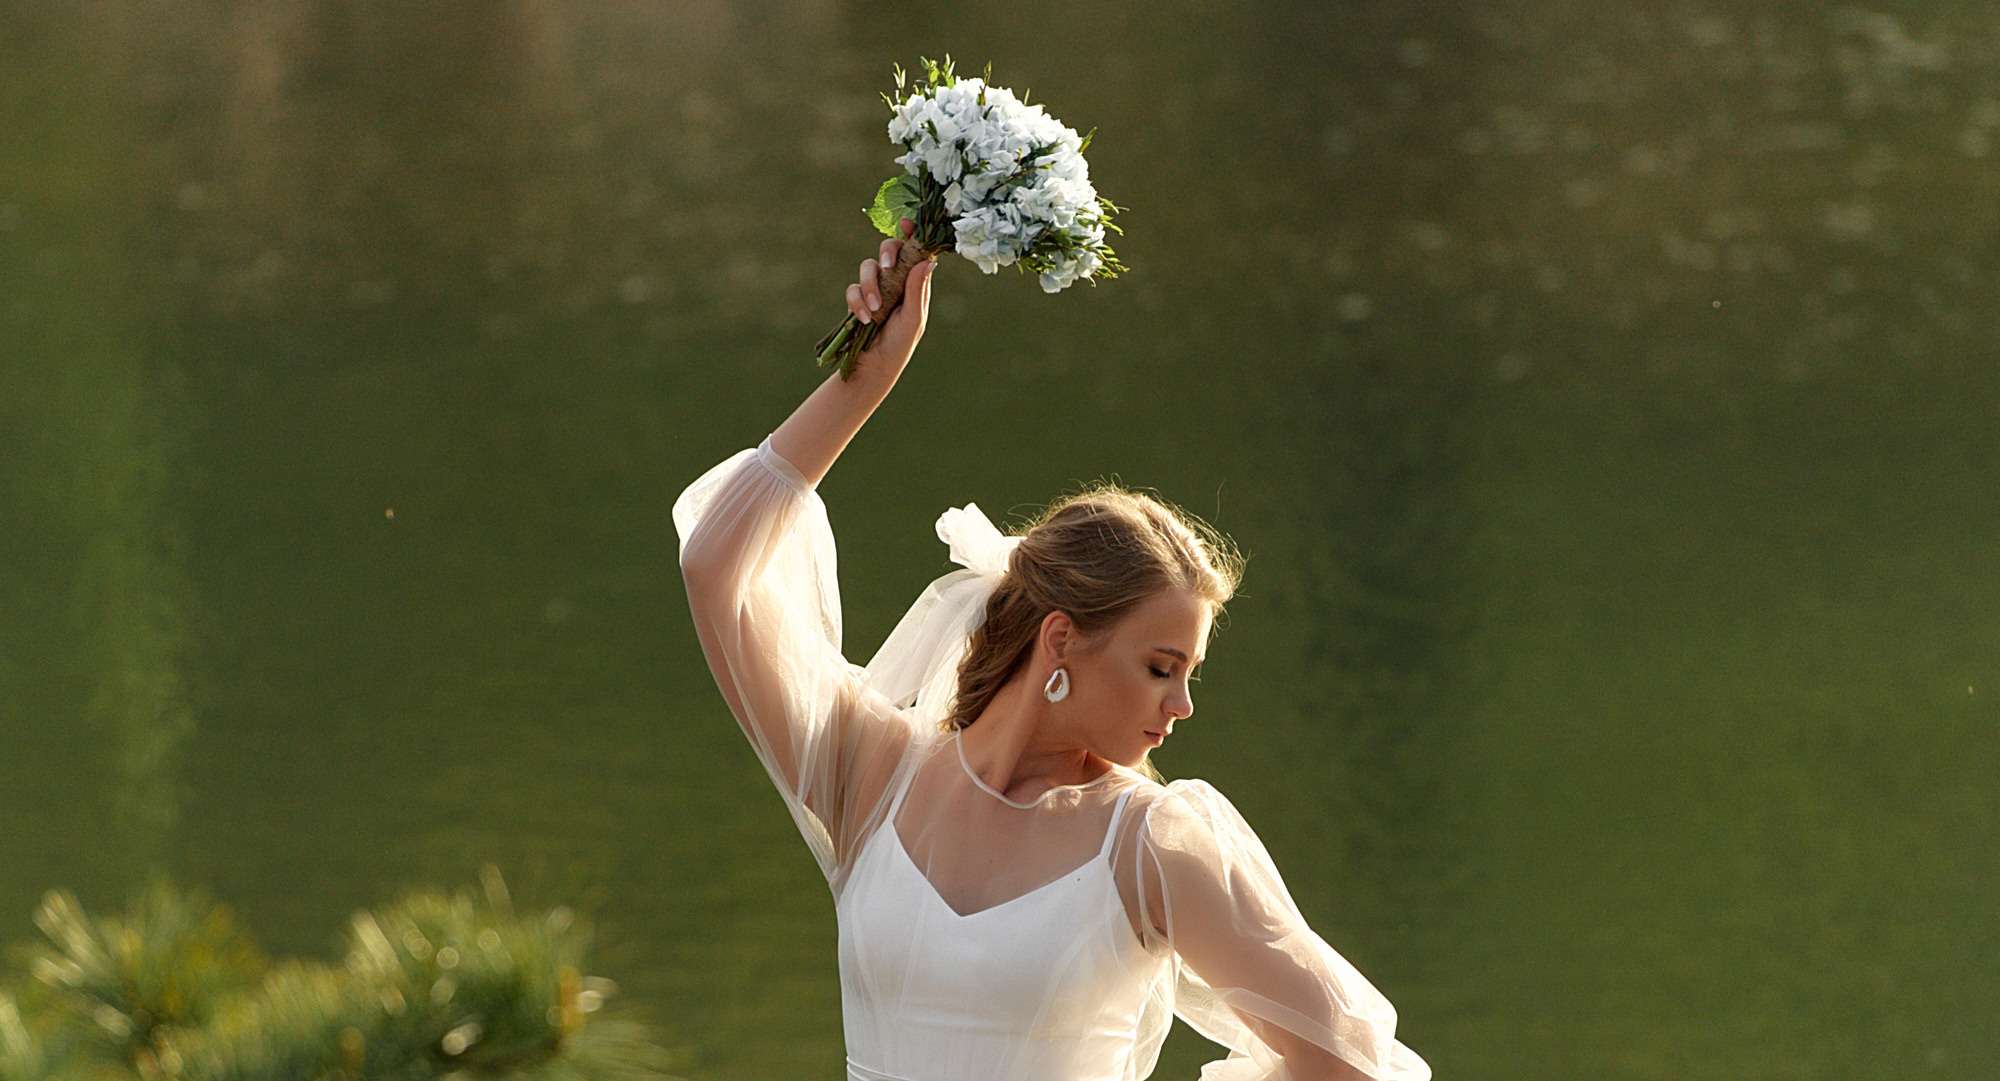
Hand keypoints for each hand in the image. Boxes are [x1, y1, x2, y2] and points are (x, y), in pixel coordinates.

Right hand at [843, 218, 933, 380]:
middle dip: (886, 255)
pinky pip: (853, 289)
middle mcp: (895, 280)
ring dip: (869, 286)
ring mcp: (875, 288)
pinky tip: (864, 318)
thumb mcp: (913, 318)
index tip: (907, 224)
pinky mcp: (857, 299)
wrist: (875, 366)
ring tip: (875, 310)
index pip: (914, 252)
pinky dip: (857, 302)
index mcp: (914, 282)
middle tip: (887, 268)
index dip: (911, 234)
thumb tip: (928, 262)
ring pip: (867, 267)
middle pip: (888, 250)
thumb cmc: (901, 344)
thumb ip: (917, 290)